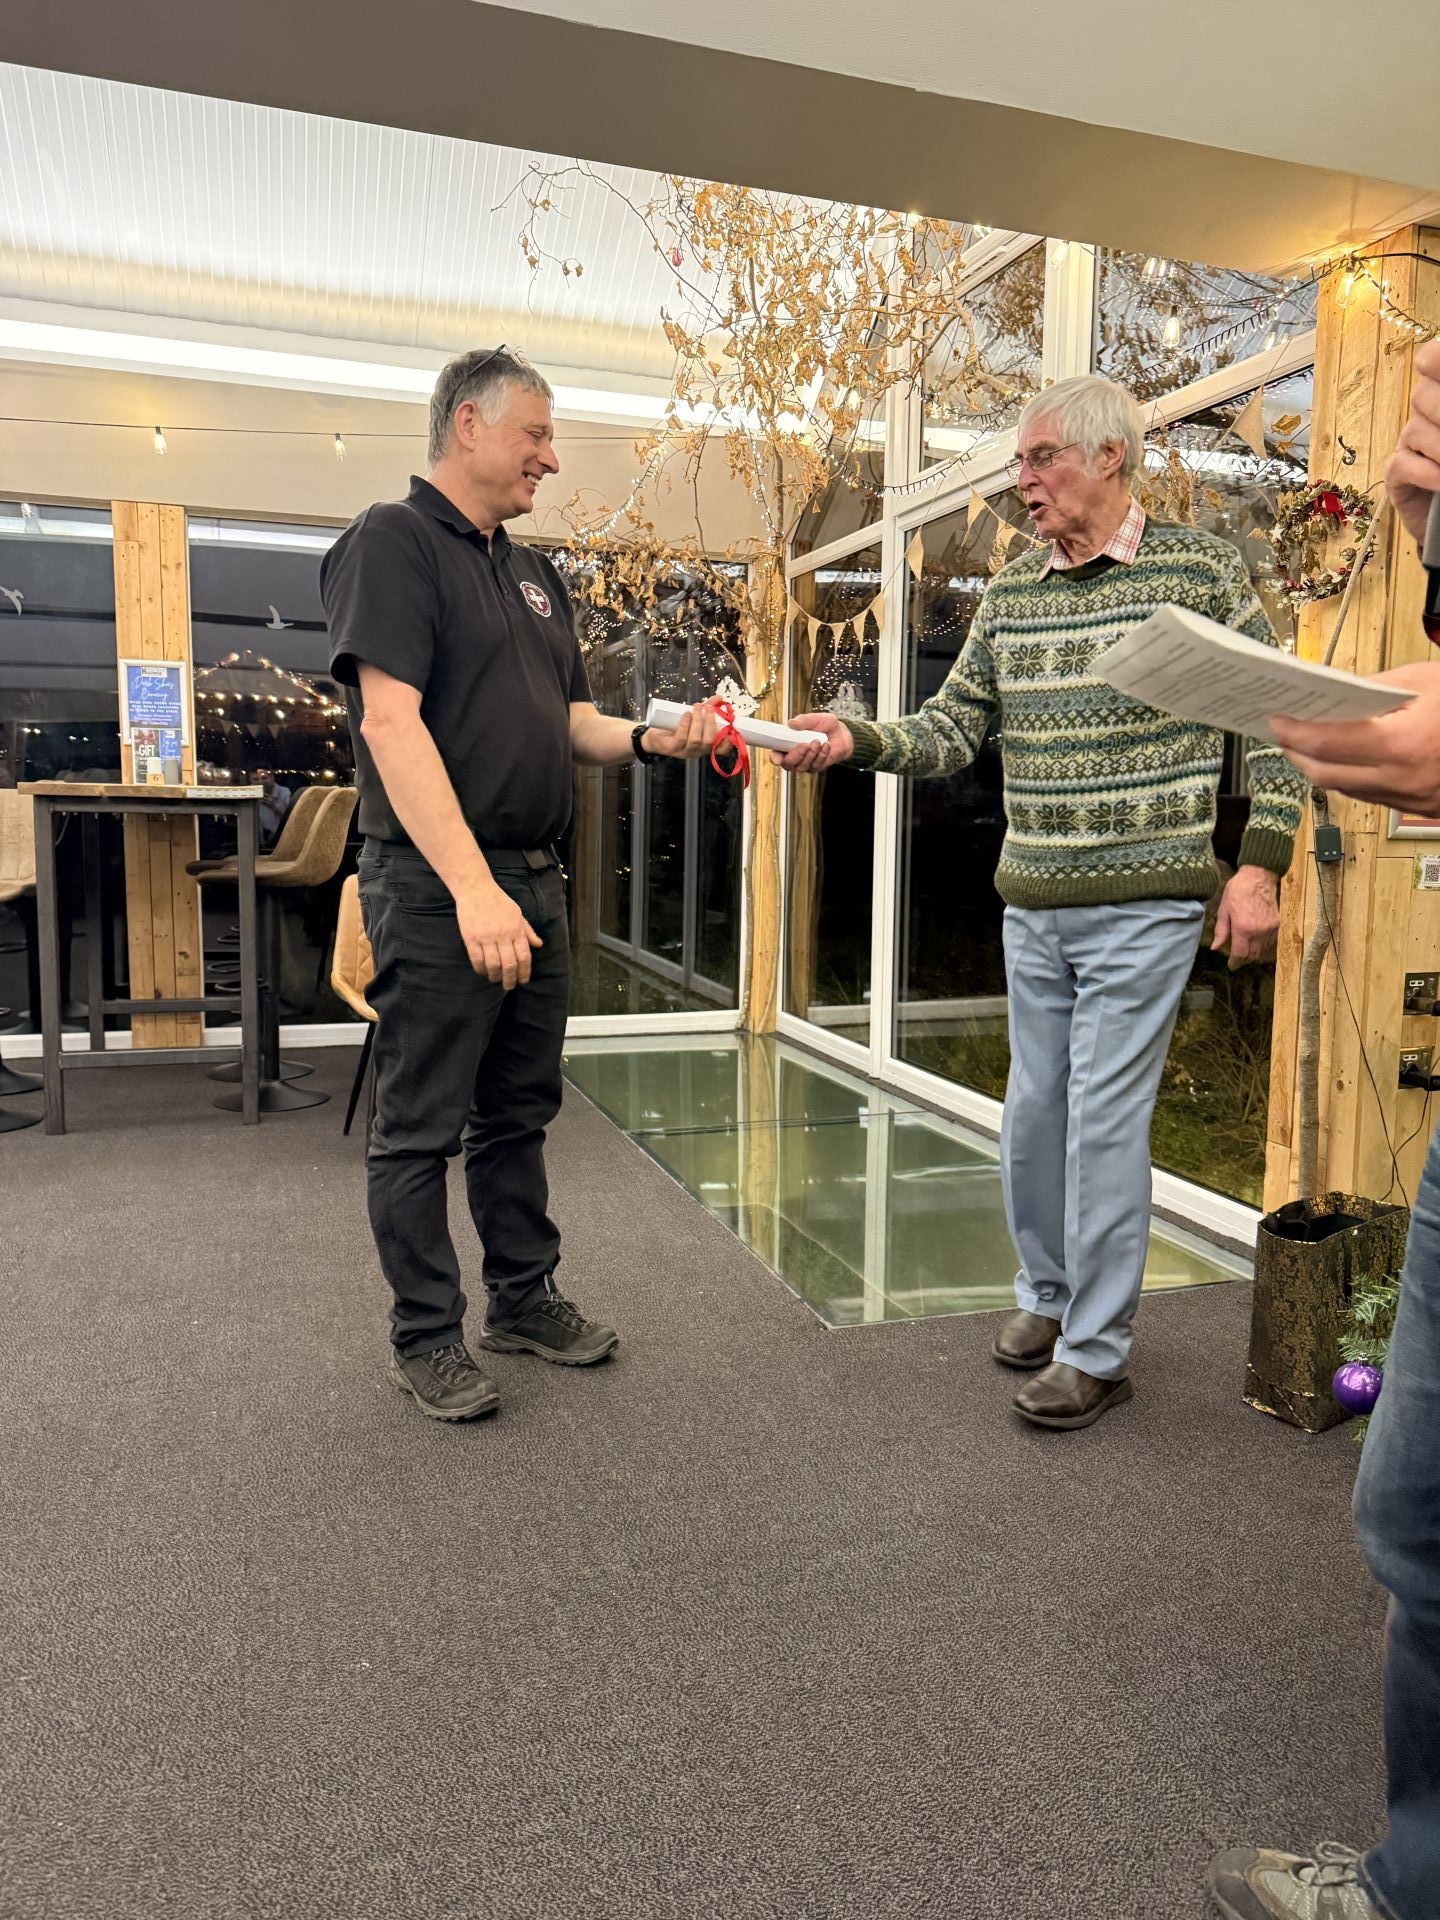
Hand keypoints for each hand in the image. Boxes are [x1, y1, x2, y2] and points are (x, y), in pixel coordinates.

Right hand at [457, 882, 542, 989]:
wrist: (476, 889)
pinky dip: (481, 969)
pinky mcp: (471, 937)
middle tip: (509, 986)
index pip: (524, 956)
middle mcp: (503, 935)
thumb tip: (539, 945)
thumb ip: (528, 931)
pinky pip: (477, 959)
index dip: (525, 972)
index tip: (523, 980)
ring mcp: (486, 937)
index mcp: (516, 929)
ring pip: (493, 964)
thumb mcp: (518, 914)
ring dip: (495, 976)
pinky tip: (483, 972)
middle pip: (510, 964)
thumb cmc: (498, 901)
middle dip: (511, 979)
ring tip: (496, 980)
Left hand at [642, 702, 721, 759]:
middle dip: (710, 723)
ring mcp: (684, 752)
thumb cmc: (675, 726)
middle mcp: (697, 751)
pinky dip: (685, 725)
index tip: (730, 726)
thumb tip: (719, 697)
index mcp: (705, 746)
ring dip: (698, 722)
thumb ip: (707, 708)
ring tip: (696, 708)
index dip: (728, 741)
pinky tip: (686, 715)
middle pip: (709, 742)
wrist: (653, 734)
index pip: (721, 750)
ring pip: (696, 740)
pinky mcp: (672, 749)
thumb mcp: (694, 717)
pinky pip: (681, 738)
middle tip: (708, 708)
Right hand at [769, 712, 854, 773]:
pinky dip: (821, 755)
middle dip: (796, 755)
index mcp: (787, 744)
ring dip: (810, 755)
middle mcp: (794, 756)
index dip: (774, 757)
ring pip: (801, 766)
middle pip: (788, 764)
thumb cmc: (825, 725)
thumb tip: (791, 723)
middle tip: (805, 744)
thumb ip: (803, 720)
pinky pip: (815, 766)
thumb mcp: (815, 719)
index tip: (777, 757)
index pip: (776, 754)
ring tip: (817, 741)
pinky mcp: (815, 767)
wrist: (841, 734)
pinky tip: (826, 745)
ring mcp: (804, 763)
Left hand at [1212, 864, 1279, 970]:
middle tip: (1236, 956)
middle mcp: (1259, 931)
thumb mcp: (1224, 910)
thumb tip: (1215, 948)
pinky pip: (1271, 942)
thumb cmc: (1238, 890)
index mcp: (1243, 928)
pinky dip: (1264, 944)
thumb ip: (1221, 931)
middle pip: (1253, 955)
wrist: (1258, 876)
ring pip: (1263, 950)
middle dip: (1244, 958)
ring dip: (1254, 952)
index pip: (1240, 954)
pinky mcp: (1278, 924)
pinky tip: (1256, 939)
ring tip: (1246, 947)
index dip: (1235, 963)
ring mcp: (1271, 928)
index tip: (1231, 965)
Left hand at [1272, 662, 1439, 813]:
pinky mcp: (1417, 807)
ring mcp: (1409, 799)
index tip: (1277, 722)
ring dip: (1320, 769)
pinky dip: (1349, 778)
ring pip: (1346, 789)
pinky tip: (1342, 761)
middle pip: (1327, 774)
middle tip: (1282, 735)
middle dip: (1297, 754)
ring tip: (1305, 747)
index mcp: (1401, 744)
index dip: (1295, 733)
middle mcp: (1400, 779)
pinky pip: (1370, 796)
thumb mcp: (1426, 682)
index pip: (1327, 744)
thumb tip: (1337, 694)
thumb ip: (1376, 687)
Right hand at [1385, 339, 1439, 548]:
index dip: (1436, 359)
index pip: (1432, 360)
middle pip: (1422, 395)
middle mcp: (1426, 413)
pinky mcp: (1397, 475)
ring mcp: (1410, 444)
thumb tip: (1438, 422)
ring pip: (1415, 431)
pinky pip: (1402, 464)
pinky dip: (1427, 473)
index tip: (1433, 369)